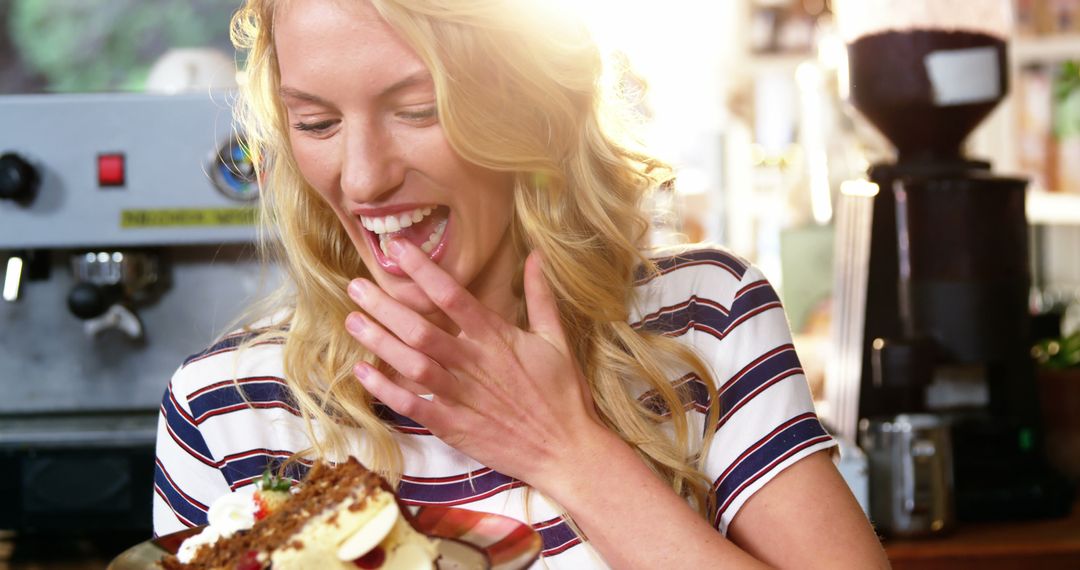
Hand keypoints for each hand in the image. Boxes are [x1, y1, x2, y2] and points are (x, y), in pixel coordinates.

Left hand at [344, 239, 601, 486]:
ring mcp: (461, 396)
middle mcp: (474, 363)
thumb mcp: (556, 339)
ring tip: (352, 321)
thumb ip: (540, 296)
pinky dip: (385, 390)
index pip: (452, 295)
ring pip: (411, 364)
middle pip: (420, 328)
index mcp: (497, 337)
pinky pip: (412, 405)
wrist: (565, 450)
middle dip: (385, 305)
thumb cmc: (562, 394)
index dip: (422, 270)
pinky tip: (362, 373)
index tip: (398, 248)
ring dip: (378, 341)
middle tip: (355, 286)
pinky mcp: (453, 426)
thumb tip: (536, 255)